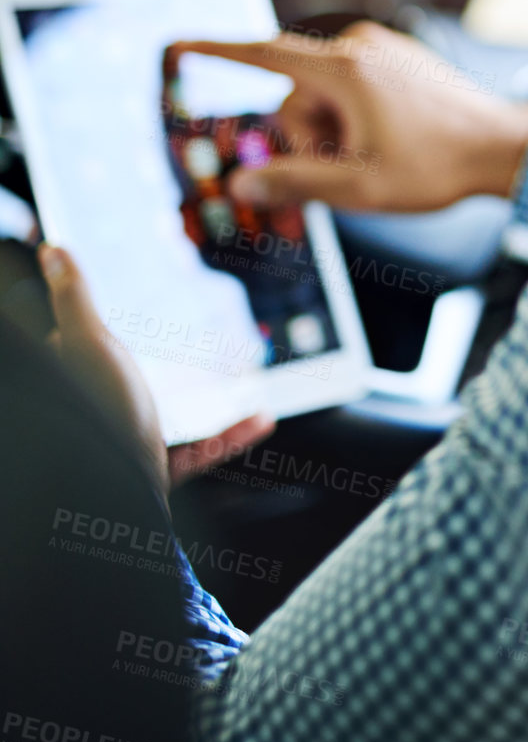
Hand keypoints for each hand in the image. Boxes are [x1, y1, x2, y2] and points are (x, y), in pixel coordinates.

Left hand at [38, 244, 274, 497]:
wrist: (125, 494)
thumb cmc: (106, 417)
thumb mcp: (89, 346)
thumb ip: (74, 299)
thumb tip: (51, 247)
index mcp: (82, 381)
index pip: (72, 349)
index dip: (80, 329)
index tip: (113, 308)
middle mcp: (102, 415)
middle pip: (121, 386)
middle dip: (152, 369)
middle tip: (180, 341)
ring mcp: (131, 447)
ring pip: (167, 422)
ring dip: (205, 405)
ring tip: (233, 383)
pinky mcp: (160, 475)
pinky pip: (200, 452)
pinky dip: (230, 436)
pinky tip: (262, 419)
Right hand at [165, 22, 527, 213]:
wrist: (502, 147)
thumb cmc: (438, 166)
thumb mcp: (360, 188)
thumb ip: (296, 183)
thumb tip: (244, 184)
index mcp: (345, 69)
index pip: (263, 54)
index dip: (215, 51)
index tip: (178, 44)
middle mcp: (359, 47)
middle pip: (295, 98)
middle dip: (309, 141)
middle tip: (350, 170)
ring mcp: (379, 49)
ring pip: (322, 99)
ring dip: (333, 135)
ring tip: (374, 158)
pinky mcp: (394, 59)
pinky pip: (348, 91)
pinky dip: (351, 121)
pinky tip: (386, 143)